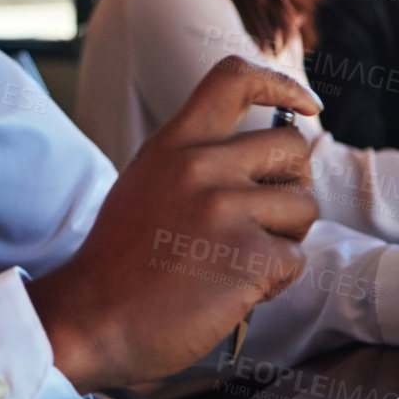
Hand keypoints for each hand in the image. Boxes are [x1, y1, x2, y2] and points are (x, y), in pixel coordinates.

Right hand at [27, 57, 321, 393]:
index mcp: (173, 145)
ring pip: (304, 205)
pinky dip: (275, 281)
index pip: (234, 79)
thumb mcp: (145, 184)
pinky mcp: (248, 256)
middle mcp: (201, 167)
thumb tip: (258, 155)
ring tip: (242, 260)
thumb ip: (193, 162)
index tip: (305, 105)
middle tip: (265, 219)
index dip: (282, 85)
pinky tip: (235, 290)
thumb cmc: (120, 263)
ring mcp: (225, 209)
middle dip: (292, 184)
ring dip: (286, 237)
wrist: (92, 319)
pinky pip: (295, 259)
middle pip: (291, 146)